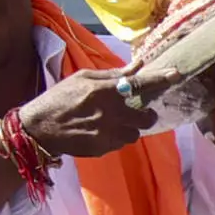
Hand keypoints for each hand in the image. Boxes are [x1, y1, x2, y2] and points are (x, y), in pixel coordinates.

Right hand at [16, 67, 158, 160]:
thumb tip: (137, 66)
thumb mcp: (82, 79)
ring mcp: (107, 134)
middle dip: (147, 114)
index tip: (176, 75)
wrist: (38, 129)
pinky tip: (100, 131)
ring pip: (135, 134)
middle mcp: (109, 113)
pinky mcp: (103, 149)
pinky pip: (120, 143)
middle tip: (139, 110)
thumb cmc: (59, 98)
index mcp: (104, 91)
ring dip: (129, 128)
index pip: (140, 84)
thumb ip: (112, 75)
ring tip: (113, 122)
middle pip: (146, 117)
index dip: (159, 80)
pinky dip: (115, 137)